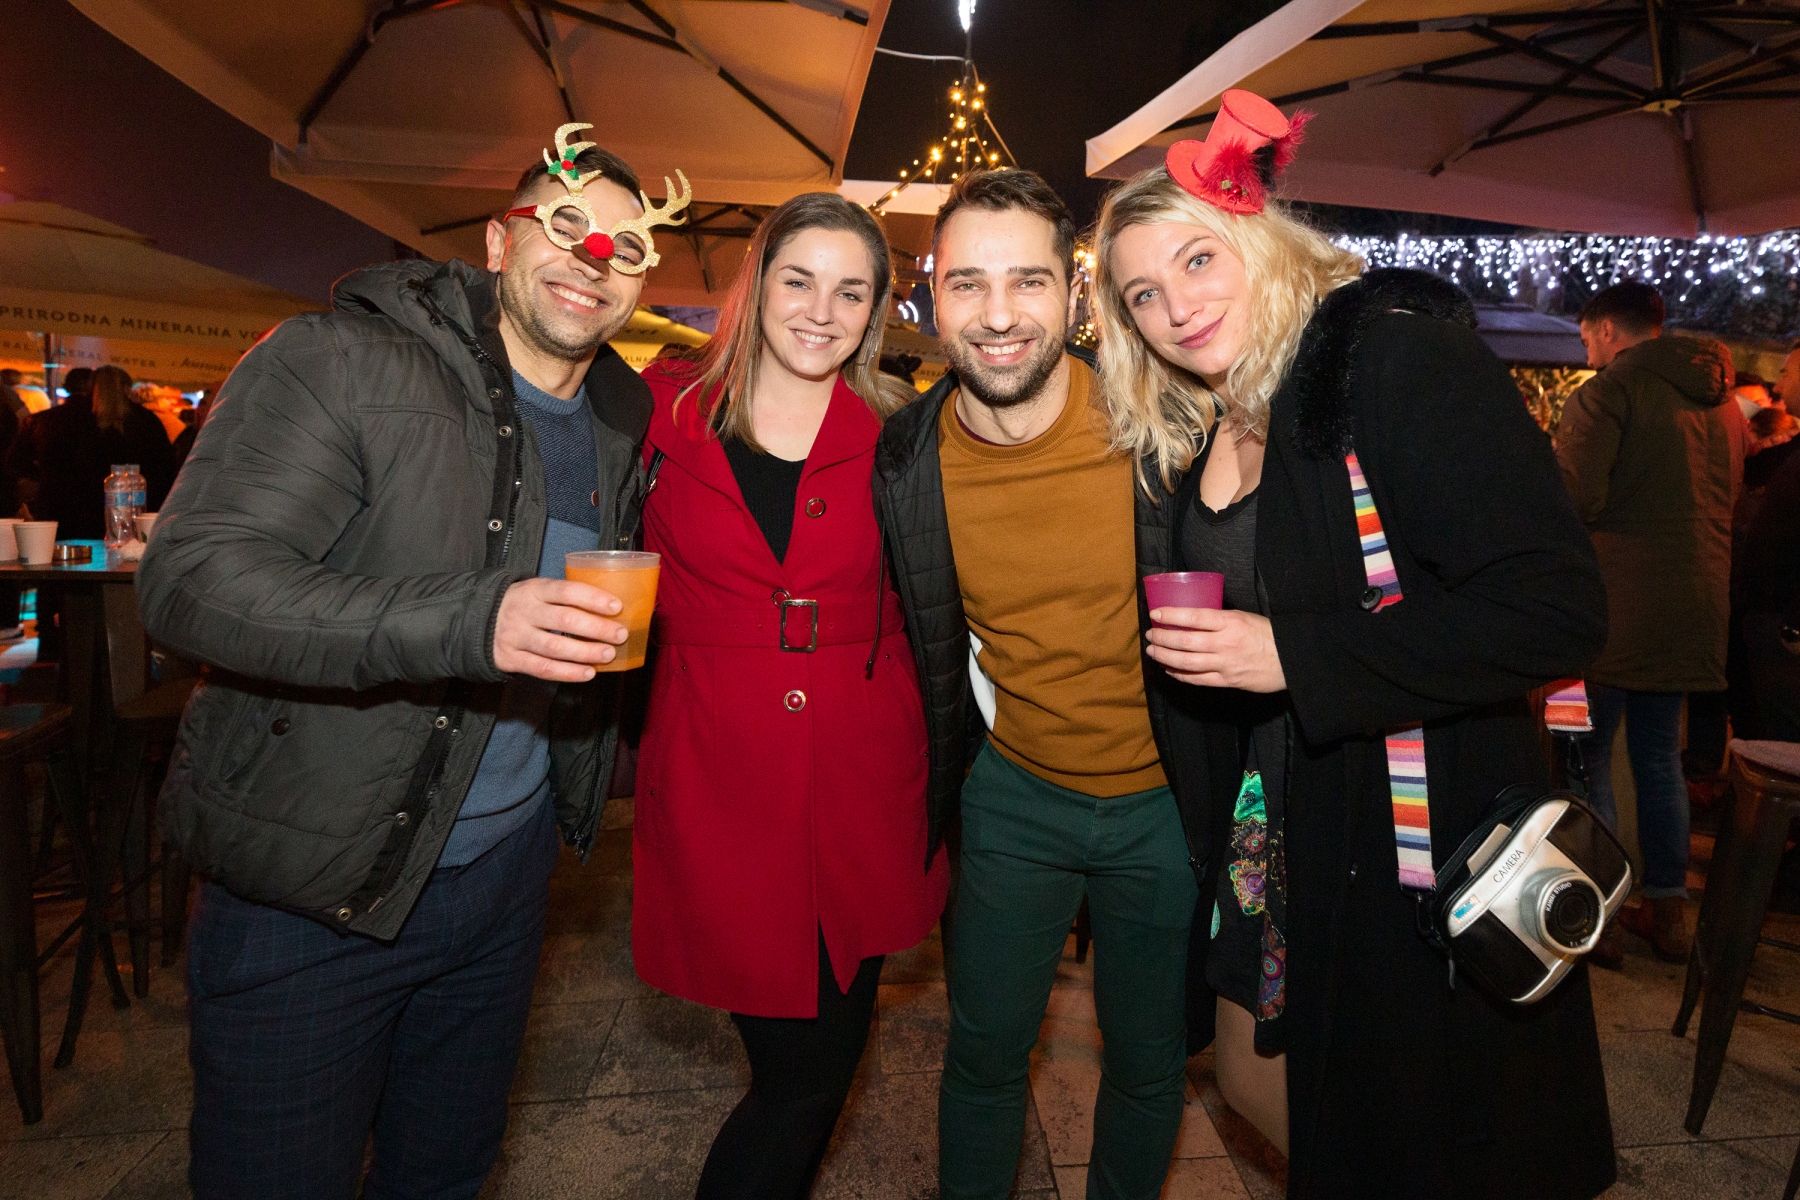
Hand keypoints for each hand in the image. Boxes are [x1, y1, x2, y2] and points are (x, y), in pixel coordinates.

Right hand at [493, 577, 628, 681]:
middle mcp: (523, 612)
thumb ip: (564, 597)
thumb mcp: (537, 591)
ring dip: (586, 652)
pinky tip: (588, 673)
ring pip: (555, 647)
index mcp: (534, 590)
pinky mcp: (511, 659)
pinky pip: (543, 668)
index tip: (616, 606)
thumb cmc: (523, 605)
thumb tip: (610, 608)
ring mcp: (515, 636)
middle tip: (620, 634)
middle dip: (596, 628)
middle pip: (564, 620)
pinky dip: (568, 673)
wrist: (476, 619)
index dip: (593, 598)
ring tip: (608, 654)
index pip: (566, 591)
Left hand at [1146, 607, 1286, 692]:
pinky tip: (1169, 669)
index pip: (1194, 616)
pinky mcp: (1227, 681)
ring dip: (1165, 656)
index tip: (1155, 614)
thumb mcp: (1245, 618)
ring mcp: (1225, 664)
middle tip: (1150, 634)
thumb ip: (1221, 619)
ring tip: (1152, 651)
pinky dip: (1180, 674)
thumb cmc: (1269, 635)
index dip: (1171, 615)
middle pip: (1185, 641)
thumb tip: (1194, 618)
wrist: (1291, 660)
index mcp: (1231, 622)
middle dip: (1163, 638)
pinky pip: (1197, 680)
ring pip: (1187, 662)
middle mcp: (1225, 643)